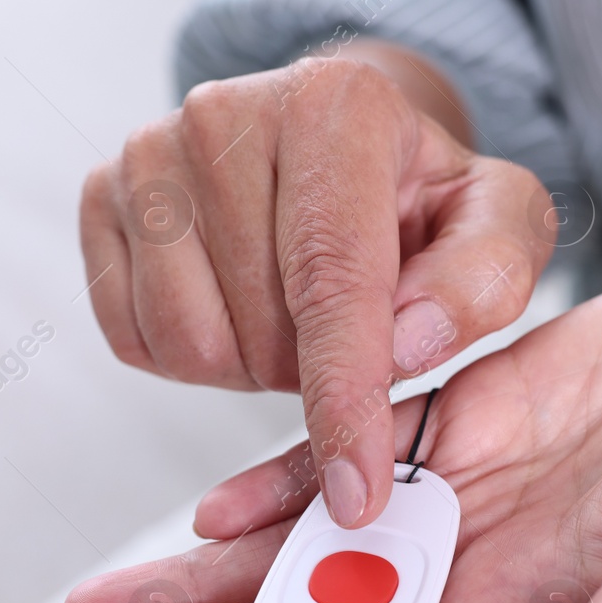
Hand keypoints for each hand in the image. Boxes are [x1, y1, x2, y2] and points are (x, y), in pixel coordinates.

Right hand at [80, 50, 552, 528]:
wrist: (338, 143)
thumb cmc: (421, 195)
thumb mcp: (500, 222)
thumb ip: (484, 278)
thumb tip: (409, 342)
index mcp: (334, 107)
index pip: (332, 281)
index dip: (346, 400)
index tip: (360, 495)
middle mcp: (224, 112)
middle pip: (260, 329)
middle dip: (314, 374)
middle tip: (349, 334)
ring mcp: (147, 152)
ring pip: (190, 344)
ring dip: (252, 368)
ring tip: (294, 319)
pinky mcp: (100, 197)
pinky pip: (136, 340)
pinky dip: (195, 356)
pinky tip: (237, 308)